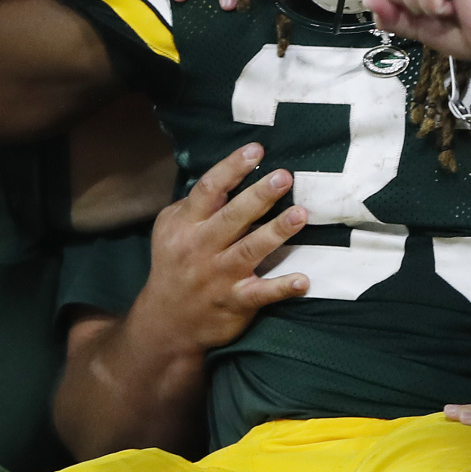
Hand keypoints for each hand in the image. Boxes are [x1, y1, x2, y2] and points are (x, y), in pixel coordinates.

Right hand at [142, 143, 308, 349]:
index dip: (232, 168)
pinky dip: (282, 288)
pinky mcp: (235, 302)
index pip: (209, 190)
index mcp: (185, 225)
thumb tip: (227, 174)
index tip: (256, 149)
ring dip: (276, 232)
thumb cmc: (175, 263)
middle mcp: (200, 248)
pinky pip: (260, 294)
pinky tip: (303, 280)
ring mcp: (218, 277)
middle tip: (284, 176)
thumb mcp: (171, 229)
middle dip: (259, 196)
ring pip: (249, 251)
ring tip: (300, 214)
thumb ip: (195, 204)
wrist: (166, 322)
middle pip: (232, 218)